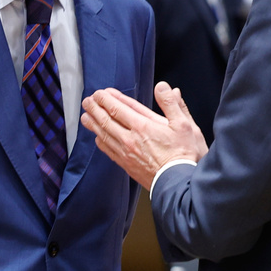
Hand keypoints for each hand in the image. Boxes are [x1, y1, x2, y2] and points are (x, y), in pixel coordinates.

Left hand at [81, 82, 208, 188]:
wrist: (179, 183)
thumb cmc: (185, 154)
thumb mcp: (184, 124)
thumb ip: (171, 104)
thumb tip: (162, 87)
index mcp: (143, 126)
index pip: (118, 108)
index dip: (106, 99)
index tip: (100, 92)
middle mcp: (130, 139)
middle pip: (106, 120)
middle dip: (95, 108)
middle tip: (87, 101)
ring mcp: (126, 153)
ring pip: (104, 135)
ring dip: (93, 124)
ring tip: (85, 116)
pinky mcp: (126, 165)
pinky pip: (108, 151)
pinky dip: (100, 141)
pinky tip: (97, 138)